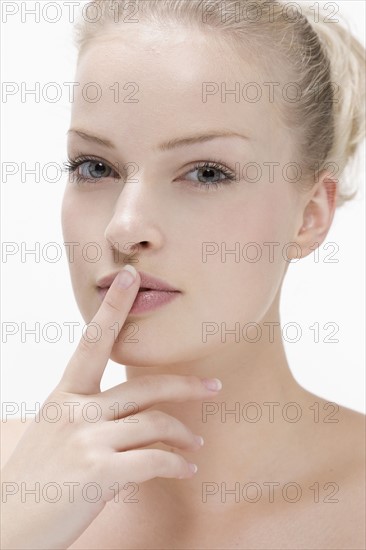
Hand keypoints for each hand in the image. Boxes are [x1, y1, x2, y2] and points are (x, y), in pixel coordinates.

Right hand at [1, 265, 221, 548]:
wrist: (7, 527)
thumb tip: (128, 411)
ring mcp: (87, 440)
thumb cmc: (34, 480)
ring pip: (155, 423)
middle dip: (185, 385)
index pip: (93, 342)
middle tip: (213, 386)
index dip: (113, 307)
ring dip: (183, 435)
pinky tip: (187, 469)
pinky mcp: (99, 472)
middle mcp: (77, 411)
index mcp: (65, 396)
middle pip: (145, 386)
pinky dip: (176, 464)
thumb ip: (86, 413)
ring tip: (196, 446)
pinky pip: (154, 460)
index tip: (131, 278)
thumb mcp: (53, 432)